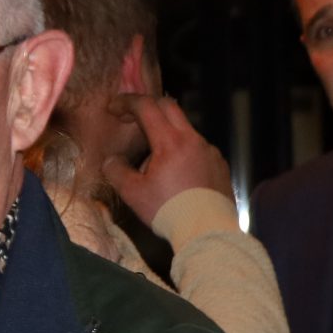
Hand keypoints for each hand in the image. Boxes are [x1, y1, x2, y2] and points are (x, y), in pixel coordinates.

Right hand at [106, 94, 233, 226]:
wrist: (208, 231)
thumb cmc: (169, 211)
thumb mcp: (133, 193)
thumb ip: (117, 171)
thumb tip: (112, 161)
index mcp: (171, 142)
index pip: (147, 107)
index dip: (127, 101)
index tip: (113, 107)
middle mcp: (194, 140)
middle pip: (169, 108)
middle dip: (147, 107)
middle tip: (130, 118)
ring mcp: (210, 151)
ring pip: (185, 129)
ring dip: (165, 134)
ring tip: (152, 164)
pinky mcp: (220, 164)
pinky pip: (198, 148)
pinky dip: (182, 150)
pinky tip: (175, 173)